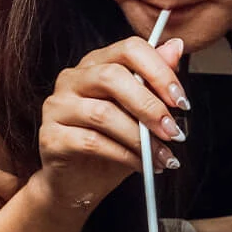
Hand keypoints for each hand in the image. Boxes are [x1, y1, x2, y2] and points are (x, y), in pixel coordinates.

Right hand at [32, 35, 187, 215]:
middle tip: (173, 131)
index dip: (159, 72)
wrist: (79, 184)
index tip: (180, 100)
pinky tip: (141, 165)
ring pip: (103, 113)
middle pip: (112, 77)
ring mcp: (57, 107)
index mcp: (96, 64)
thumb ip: (154, 80)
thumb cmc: (110, 144)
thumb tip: (176, 47)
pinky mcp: (51, 137)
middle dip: (149, 106)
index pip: (129, 49)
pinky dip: (124, 156)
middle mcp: (72, 79)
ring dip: (141, 138)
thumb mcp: (139, 113)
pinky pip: (91, 142)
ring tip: (161, 156)